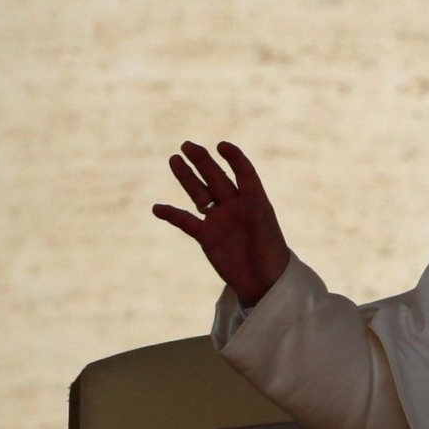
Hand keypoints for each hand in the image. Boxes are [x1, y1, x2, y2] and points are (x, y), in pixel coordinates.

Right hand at [153, 141, 289, 306]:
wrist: (264, 284)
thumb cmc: (272, 255)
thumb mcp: (266, 232)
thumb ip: (255, 215)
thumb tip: (247, 200)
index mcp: (254, 199)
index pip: (243, 172)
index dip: (234, 157)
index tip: (221, 146)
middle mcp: (235, 205)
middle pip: (216, 177)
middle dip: (202, 161)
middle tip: (187, 145)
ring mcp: (219, 220)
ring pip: (200, 193)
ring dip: (187, 177)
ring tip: (174, 159)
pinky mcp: (207, 237)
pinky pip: (186, 222)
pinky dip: (172, 214)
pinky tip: (157, 208)